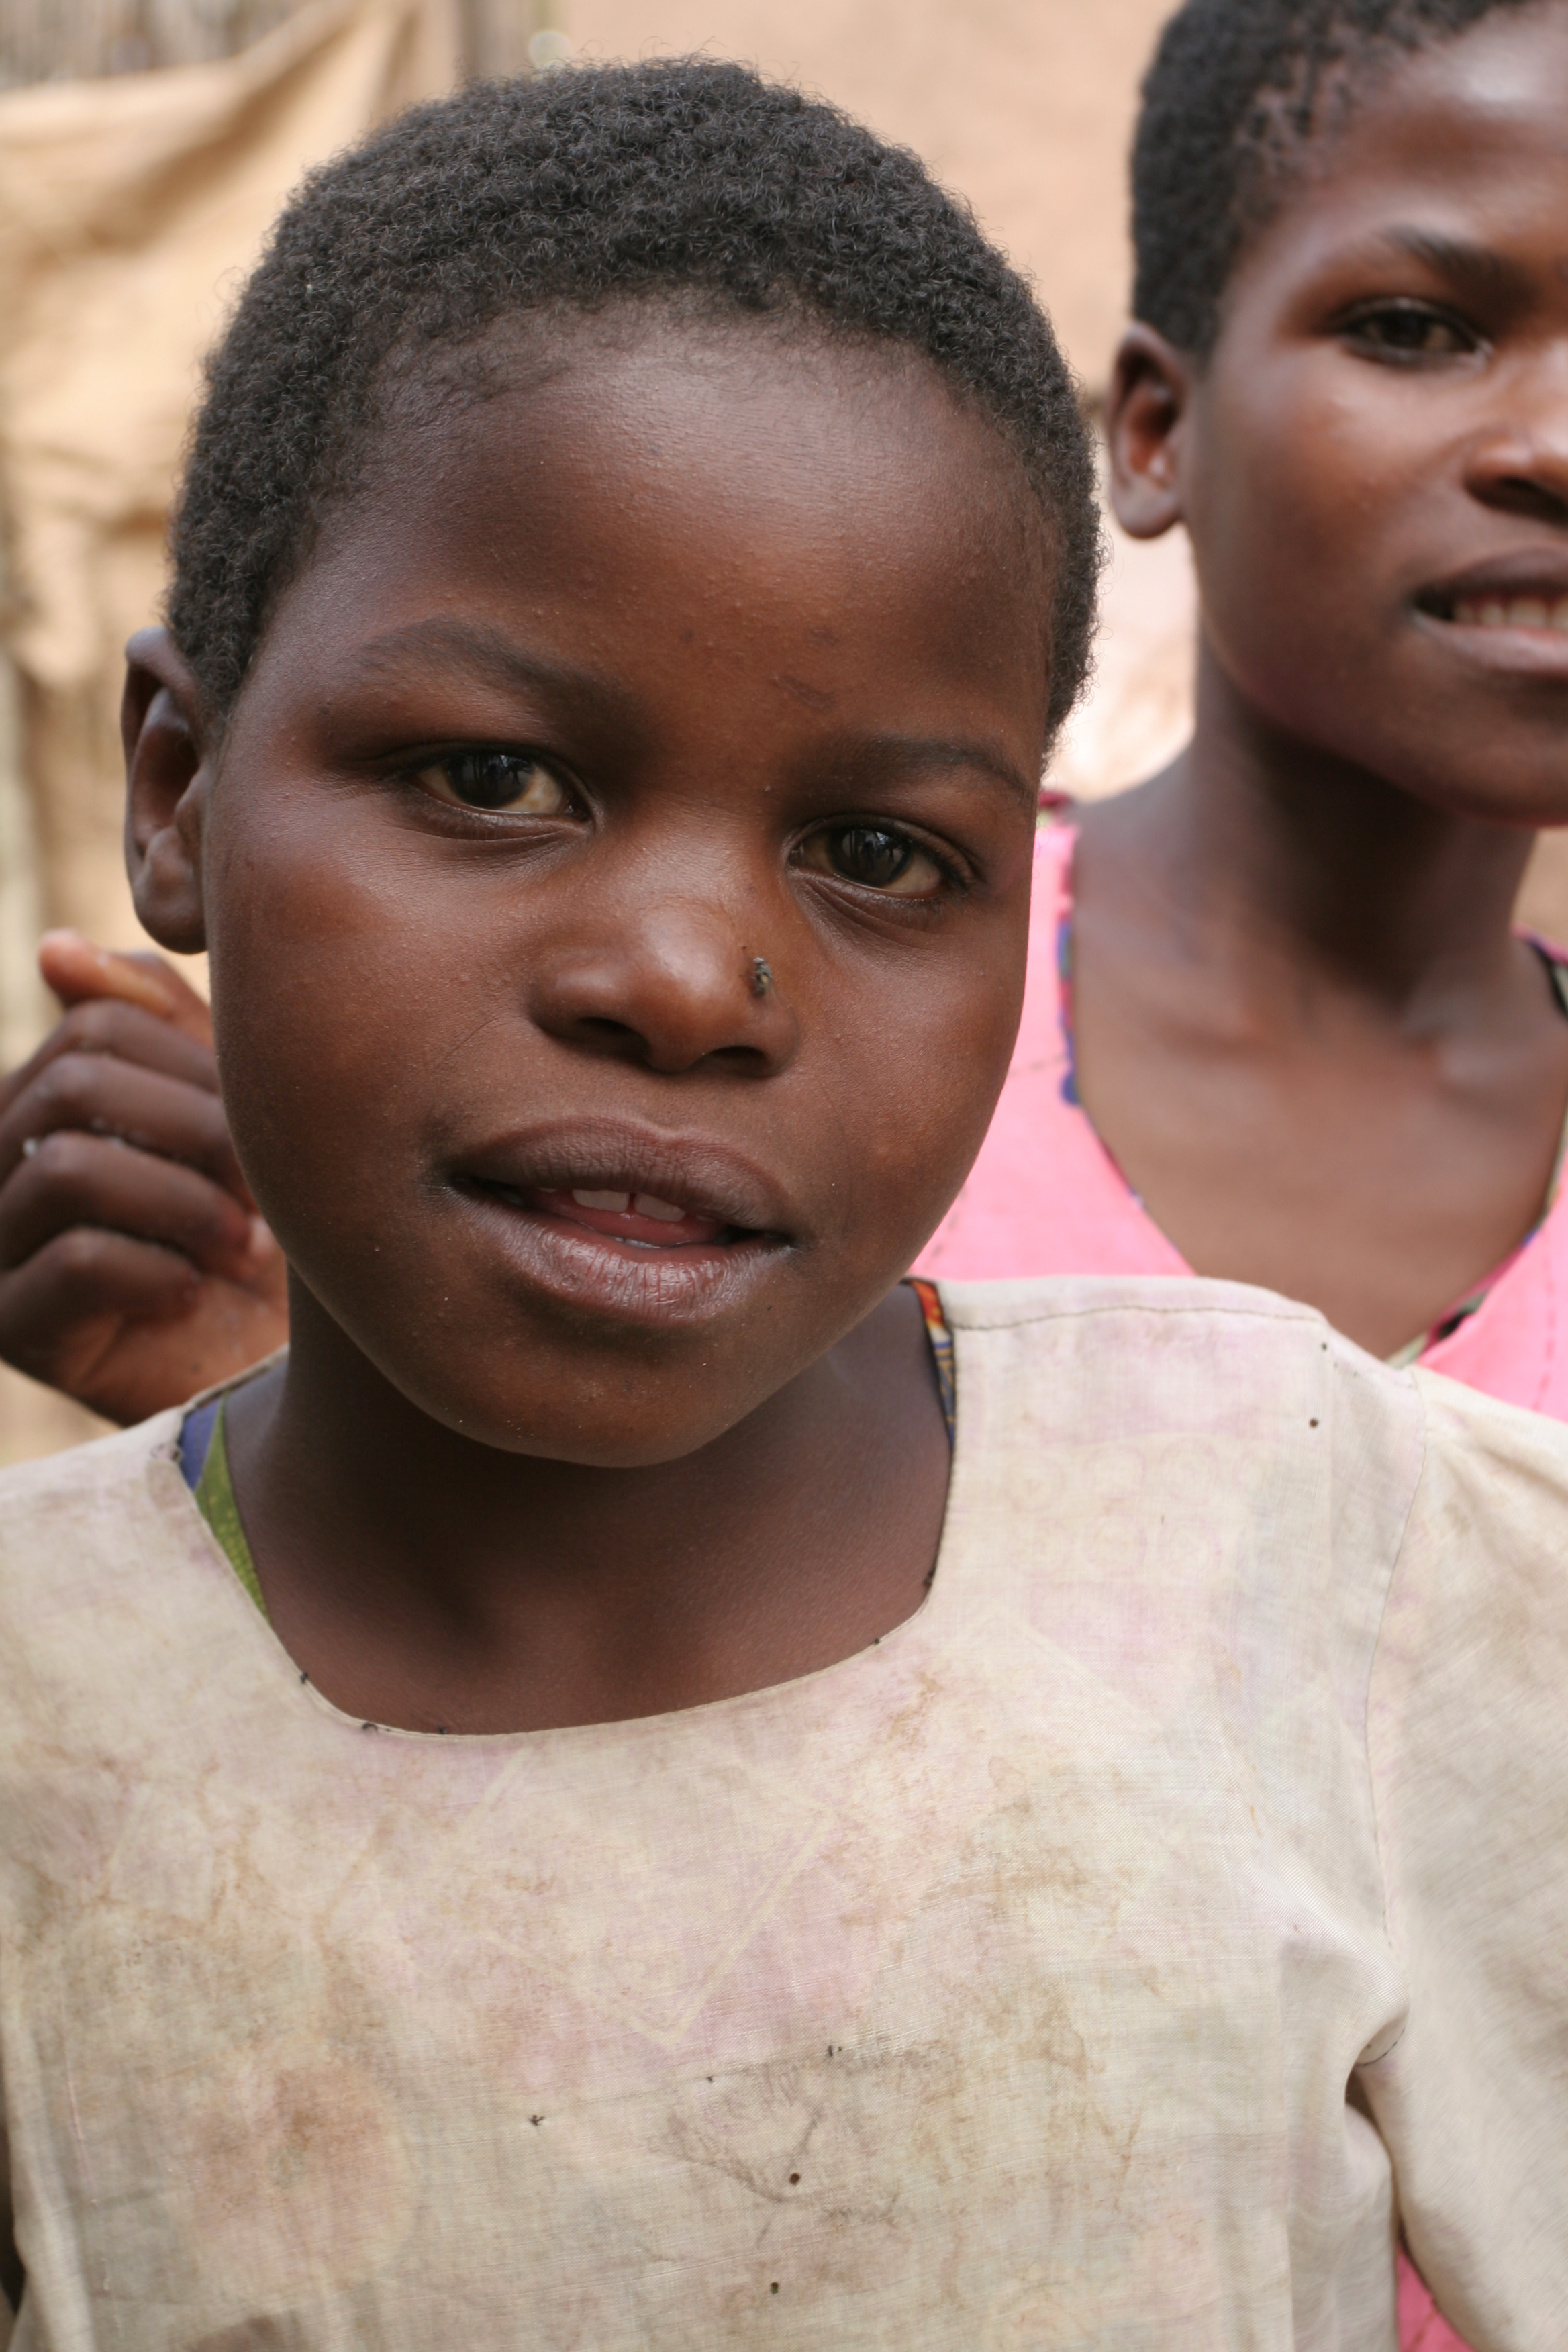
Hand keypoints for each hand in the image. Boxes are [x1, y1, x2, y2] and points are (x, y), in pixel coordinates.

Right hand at [0, 933, 287, 1425]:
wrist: (289, 1363)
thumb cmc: (266, 1227)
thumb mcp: (225, 1109)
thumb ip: (159, 1021)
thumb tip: (53, 949)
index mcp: (47, 1097)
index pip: (96, 1020)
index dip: (196, 1064)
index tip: (267, 1124)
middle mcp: (1, 1160)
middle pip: (73, 1083)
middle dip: (195, 1130)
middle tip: (266, 1191)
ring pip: (70, 1167)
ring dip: (186, 1205)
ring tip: (246, 1248)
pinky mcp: (12, 1326)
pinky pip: (75, 1261)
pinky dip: (161, 1271)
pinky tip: (196, 1292)